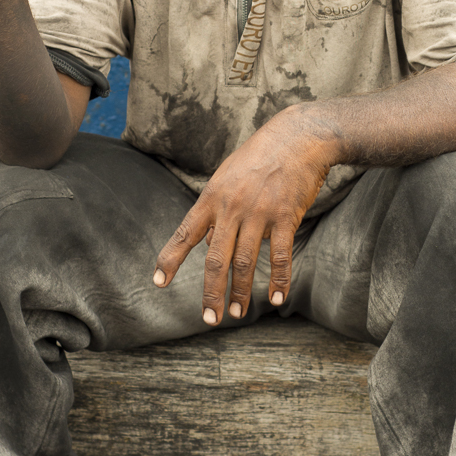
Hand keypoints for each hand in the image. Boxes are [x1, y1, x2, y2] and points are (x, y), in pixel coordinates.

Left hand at [153, 108, 336, 324]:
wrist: (297, 137)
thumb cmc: (260, 157)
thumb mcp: (227, 177)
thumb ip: (215, 209)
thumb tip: (207, 243)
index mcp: (212, 197)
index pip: (186, 233)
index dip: (170, 259)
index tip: (158, 282)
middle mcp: (231, 207)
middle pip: (216, 259)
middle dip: (211, 293)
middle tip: (209, 319)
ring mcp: (259, 213)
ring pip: (245, 262)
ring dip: (240, 293)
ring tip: (237, 313)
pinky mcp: (286, 216)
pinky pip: (281, 256)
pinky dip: (279, 280)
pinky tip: (275, 298)